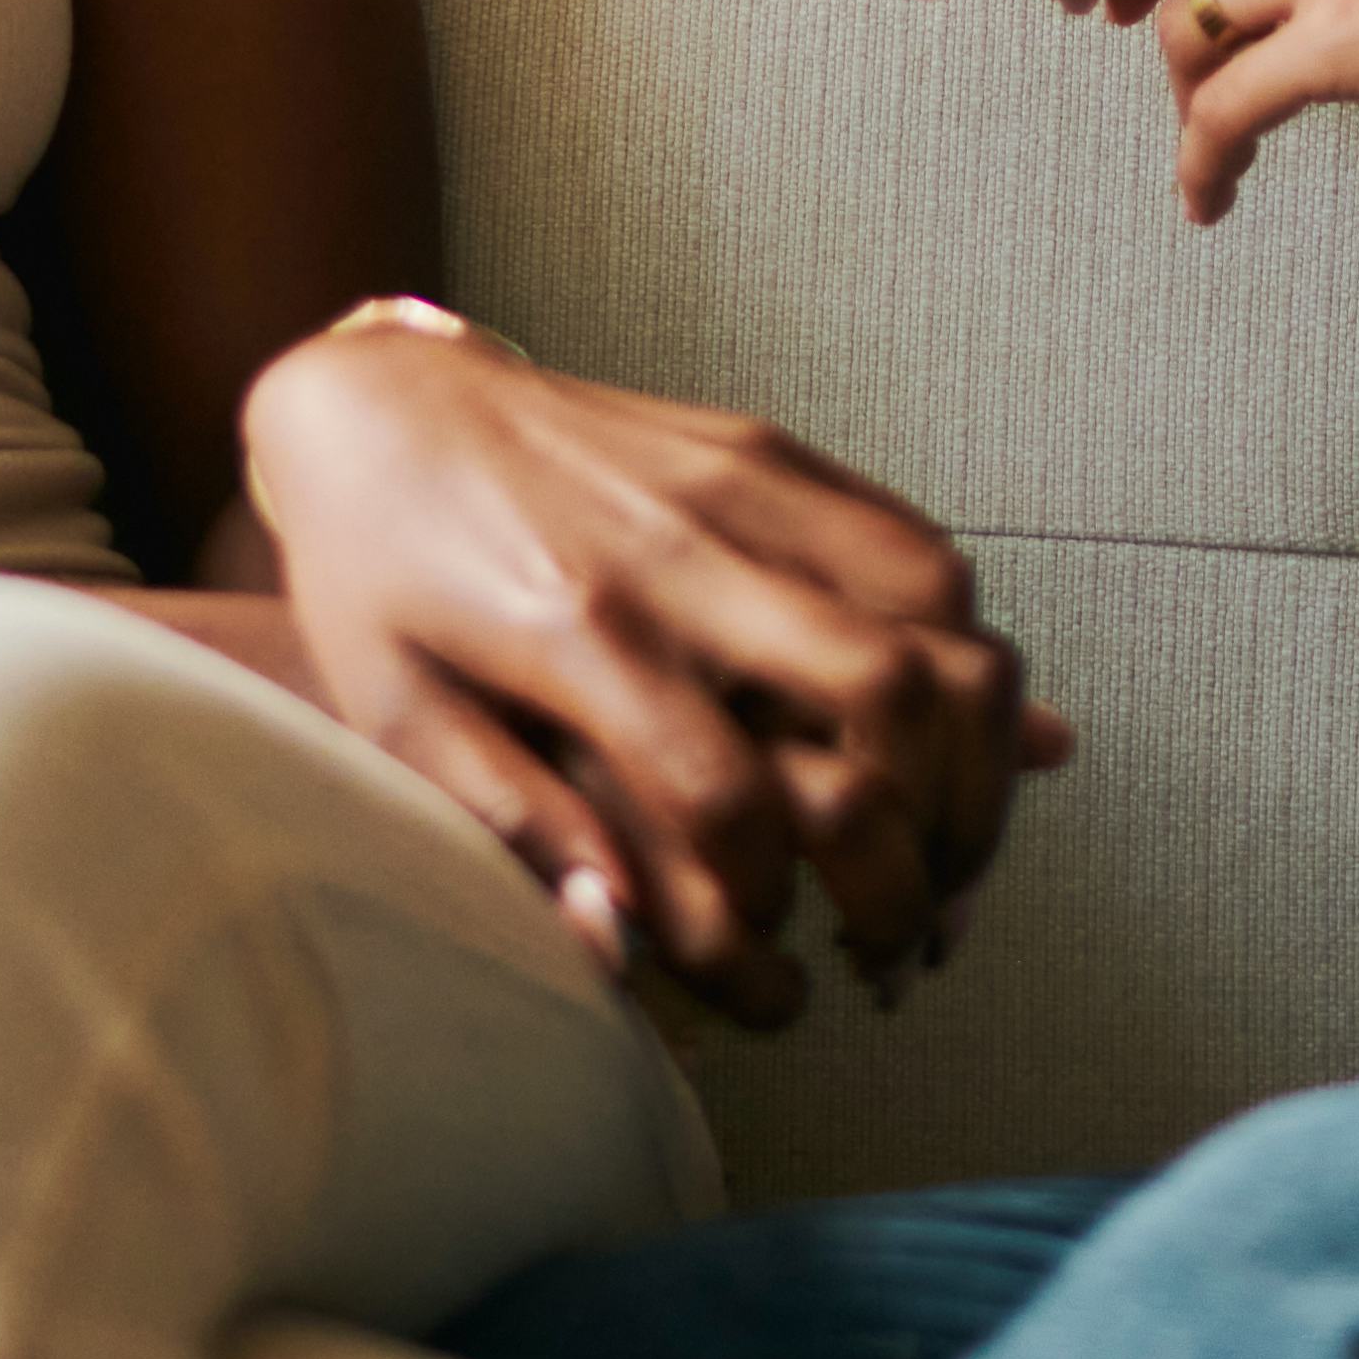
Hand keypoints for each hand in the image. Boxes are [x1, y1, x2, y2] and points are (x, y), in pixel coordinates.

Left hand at [239, 306, 1072, 1026]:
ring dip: (981, 738)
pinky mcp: (769, 449)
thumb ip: (513, 825)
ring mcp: (740, 481)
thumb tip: (622, 932)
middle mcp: (678, 548)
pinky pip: (916, 542)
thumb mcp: (396, 718)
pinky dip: (960, 645)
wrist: (379, 403)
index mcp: (575, 631)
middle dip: (937, 835)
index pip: (729, 797)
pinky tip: (938, 728)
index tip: (774, 955)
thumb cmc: (377, 575)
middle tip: (923, 923)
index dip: (772, 904)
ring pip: (939, 604)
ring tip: (958, 838)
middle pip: (887, 690)